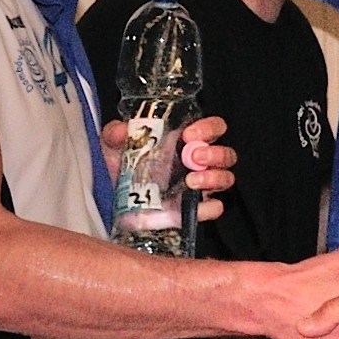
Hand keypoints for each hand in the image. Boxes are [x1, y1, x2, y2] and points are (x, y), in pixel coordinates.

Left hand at [102, 113, 235, 226]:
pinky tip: (194, 205)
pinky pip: (215, 208)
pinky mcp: (194, 210)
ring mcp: (199, 187)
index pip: (213, 128)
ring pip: (226, 179)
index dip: (208, 128)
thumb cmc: (121, 166)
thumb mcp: (113, 145)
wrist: (113, 201)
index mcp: (186, 141)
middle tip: (192, 156)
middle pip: (225, 154)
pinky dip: (209, 207)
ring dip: (214, 178)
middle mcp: (197, 162)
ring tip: (191, 181)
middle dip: (214, 153)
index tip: (189, 134)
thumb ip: (116, 133)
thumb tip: (122, 131)